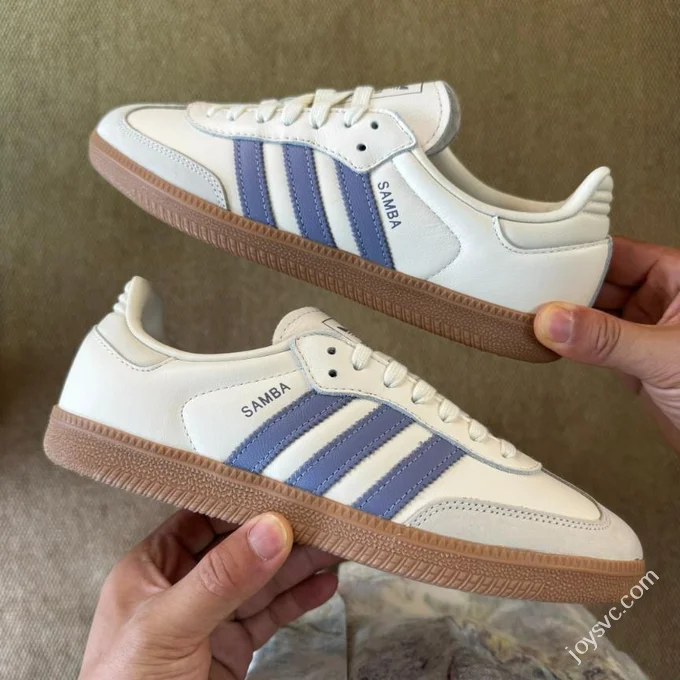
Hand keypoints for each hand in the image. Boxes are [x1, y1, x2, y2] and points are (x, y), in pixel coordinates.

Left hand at [79, 510, 338, 679]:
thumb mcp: (169, 626)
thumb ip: (221, 578)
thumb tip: (270, 529)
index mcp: (152, 567)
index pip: (201, 517)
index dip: (240, 501)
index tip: (281, 486)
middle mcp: (182, 587)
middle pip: (240, 548)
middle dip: (281, 533)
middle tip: (322, 518)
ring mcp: (209, 619)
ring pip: (261, 580)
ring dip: (298, 564)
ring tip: (334, 547)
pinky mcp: (231, 648)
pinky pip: (270, 615)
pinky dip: (298, 600)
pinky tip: (322, 585)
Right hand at [534, 236, 679, 450]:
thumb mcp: (667, 357)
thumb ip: (607, 338)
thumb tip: (553, 320)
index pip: (620, 253)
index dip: (580, 255)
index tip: (538, 259)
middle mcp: (664, 299)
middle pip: (601, 281)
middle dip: (565, 287)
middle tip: (523, 291)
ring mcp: (648, 330)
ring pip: (595, 313)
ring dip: (565, 317)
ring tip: (528, 315)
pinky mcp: (636, 360)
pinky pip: (596, 342)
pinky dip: (572, 343)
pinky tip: (549, 340)